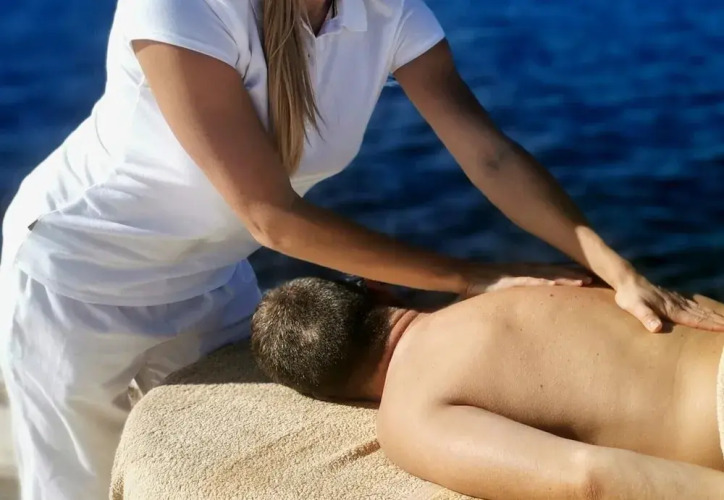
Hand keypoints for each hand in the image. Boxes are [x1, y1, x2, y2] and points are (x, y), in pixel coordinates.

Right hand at [463, 262, 592, 295]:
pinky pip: (529, 280)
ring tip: (586, 281)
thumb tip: (517, 313)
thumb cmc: (478, 286)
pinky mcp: (508, 280)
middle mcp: (525, 272)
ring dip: (567, 278)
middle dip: (577, 274)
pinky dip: (544, 281)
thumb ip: (512, 300)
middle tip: (599, 279)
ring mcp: (518, 275)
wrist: (461, 274)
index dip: (572, 275)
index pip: (553, 274)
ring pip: (547, 275)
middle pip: (556, 272)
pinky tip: (556, 283)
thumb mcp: (500, 294)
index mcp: (525, 275)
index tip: (591, 279)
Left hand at [614, 274, 723, 331]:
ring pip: (699, 309)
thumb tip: (657, 328)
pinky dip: (702, 308)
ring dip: (713, 315)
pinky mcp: (671, 297)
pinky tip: (706, 310)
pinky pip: (692, 304)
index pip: (695, 320)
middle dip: (718, 320)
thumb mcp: (635, 308)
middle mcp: (677, 304)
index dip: (711, 325)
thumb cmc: (629, 297)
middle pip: (702, 314)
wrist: (627, 280)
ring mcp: (675, 300)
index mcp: (672, 310)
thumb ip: (646, 317)